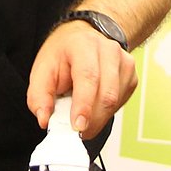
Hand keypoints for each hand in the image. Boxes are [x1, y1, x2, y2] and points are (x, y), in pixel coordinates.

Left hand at [26, 20, 136, 135]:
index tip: (77, 126)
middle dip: (92, 120)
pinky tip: (94, 105)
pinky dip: (105, 112)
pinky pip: (120, 103)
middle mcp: (108, 50)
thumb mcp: (42, 70)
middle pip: (106, 94)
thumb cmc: (63, 55)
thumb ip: (39, 96)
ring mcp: (124, 62)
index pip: (88, 77)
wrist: (84, 39)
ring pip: (115, 101)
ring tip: (82, 115)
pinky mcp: (131, 76)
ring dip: (98, 118)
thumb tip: (44, 119)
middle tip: (77, 131)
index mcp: (83, 44)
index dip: (83, 105)